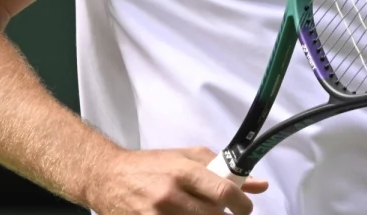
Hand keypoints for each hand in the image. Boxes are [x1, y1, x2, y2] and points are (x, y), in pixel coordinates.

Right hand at [90, 146, 267, 214]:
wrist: (107, 176)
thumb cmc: (151, 165)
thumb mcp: (186, 157)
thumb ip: (223, 168)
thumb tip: (259, 185)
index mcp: (183, 171)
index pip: (223, 190)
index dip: (242, 204)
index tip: (245, 208)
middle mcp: (170, 194)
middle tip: (227, 214)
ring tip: (205, 214)